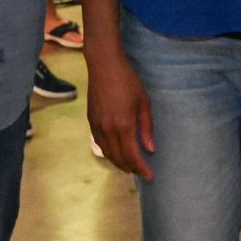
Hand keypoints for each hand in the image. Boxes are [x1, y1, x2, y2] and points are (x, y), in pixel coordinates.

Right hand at [85, 49, 155, 179]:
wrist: (104, 65)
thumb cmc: (128, 80)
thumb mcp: (143, 102)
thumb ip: (146, 127)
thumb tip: (150, 149)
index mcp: (123, 126)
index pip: (132, 156)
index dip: (140, 168)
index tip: (149, 176)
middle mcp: (108, 130)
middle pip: (118, 158)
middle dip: (130, 168)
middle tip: (140, 172)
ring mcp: (97, 126)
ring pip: (107, 153)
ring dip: (118, 162)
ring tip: (129, 165)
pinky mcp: (91, 120)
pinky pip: (99, 143)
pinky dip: (108, 152)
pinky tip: (115, 151)